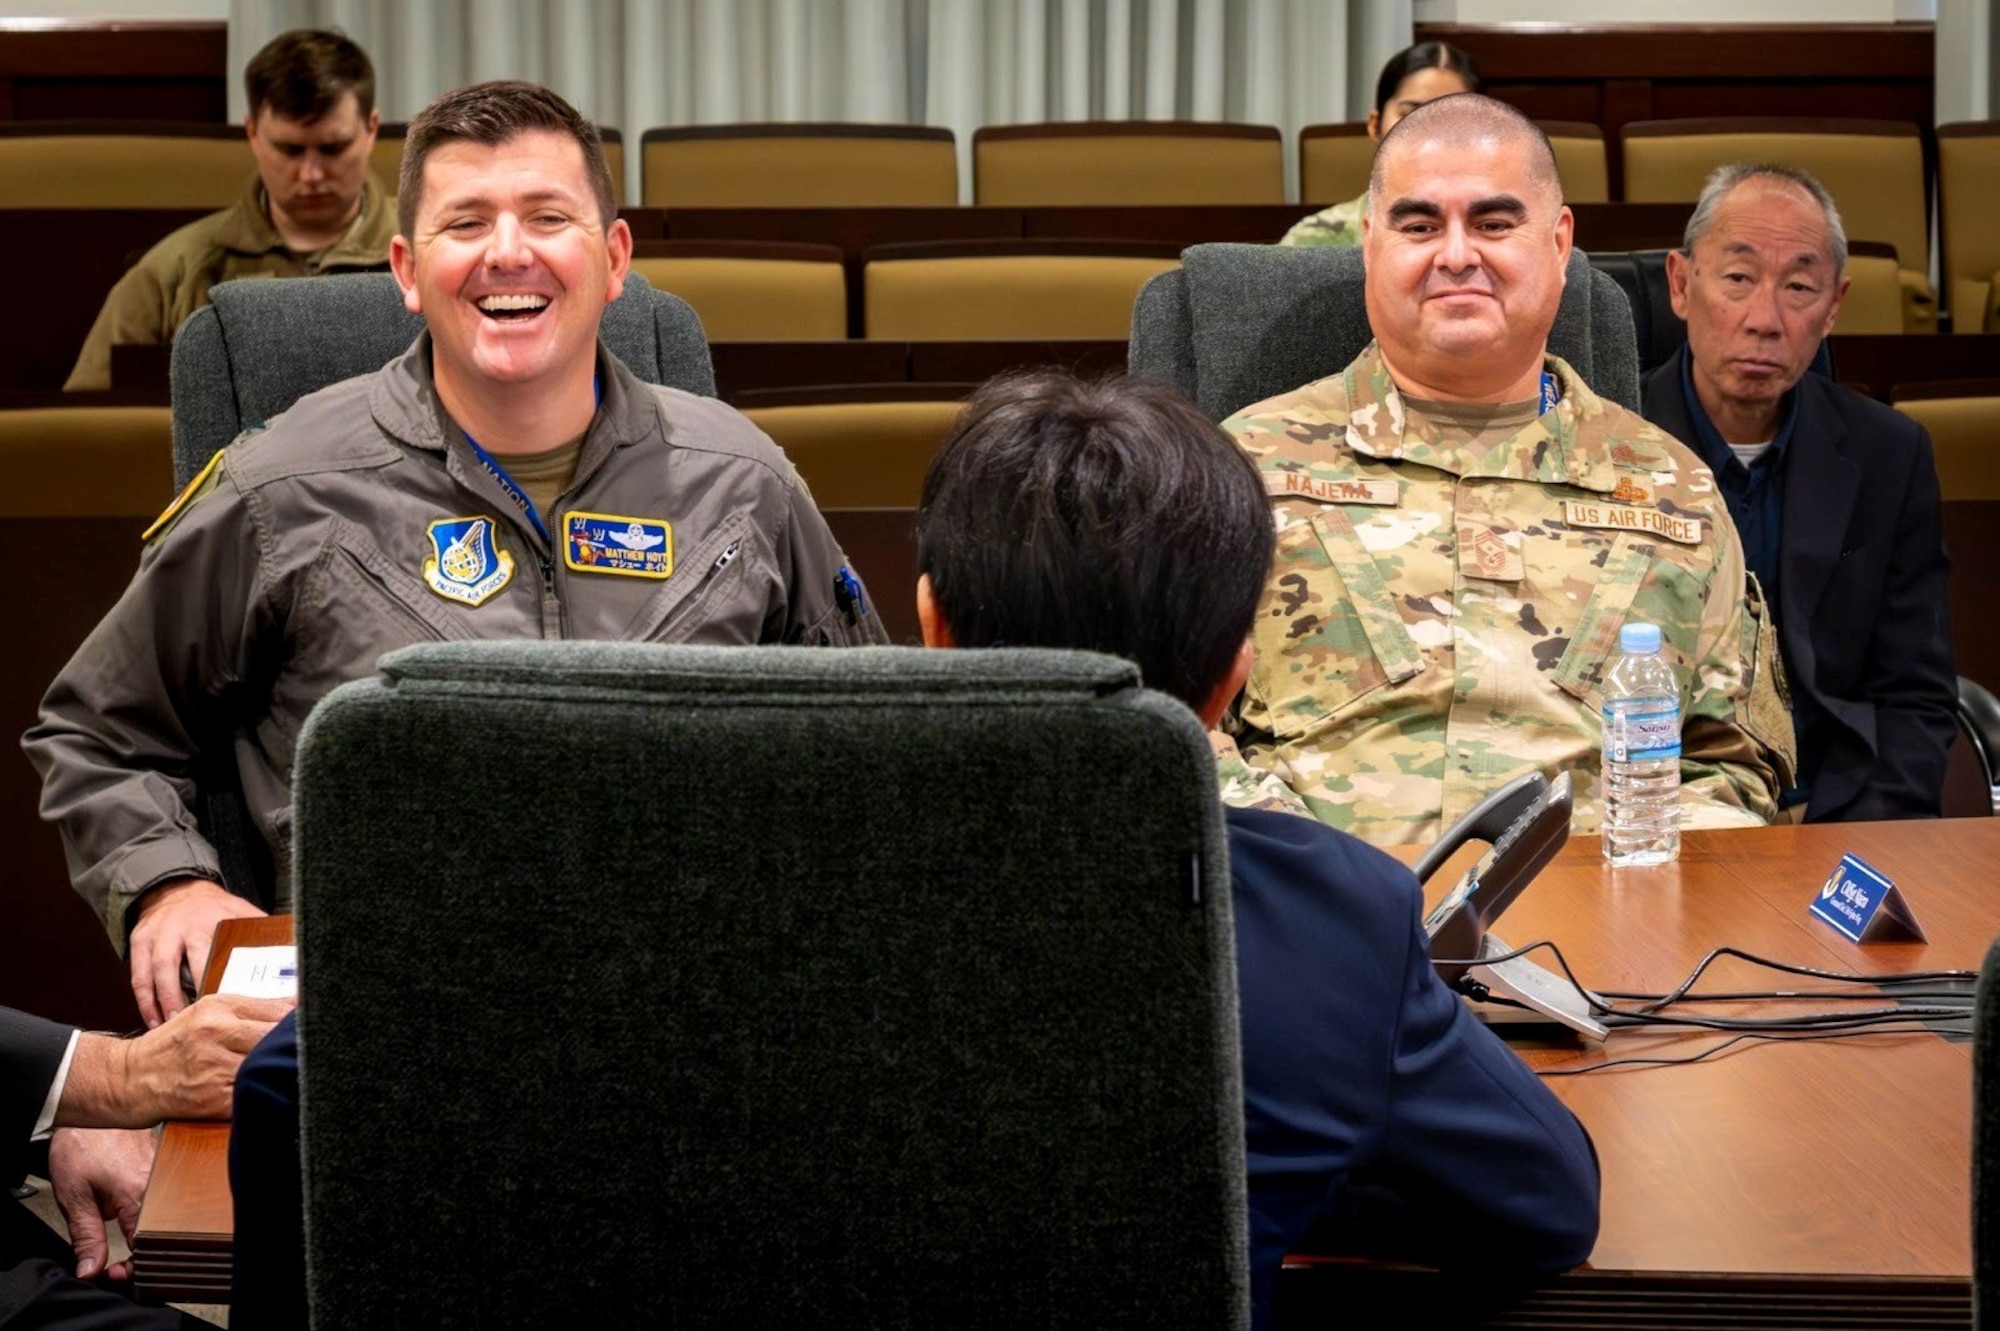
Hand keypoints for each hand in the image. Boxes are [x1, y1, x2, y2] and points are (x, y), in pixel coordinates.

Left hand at [49, 1127, 154, 1280]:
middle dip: (137, 1253)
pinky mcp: (167, 1164)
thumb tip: (92, 1270)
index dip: (130, 1269)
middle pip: (158, 1235)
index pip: (145, 1248)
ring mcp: (166, 1174)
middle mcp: (160, 1186)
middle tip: (112, 1259)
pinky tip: (133, 1207)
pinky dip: (149, 1210)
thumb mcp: (75, 1198)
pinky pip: (164, 1197)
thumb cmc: (81, 1146)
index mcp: (139, 1198)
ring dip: (143, 1232)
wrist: (91, 1109)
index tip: (111, 1273)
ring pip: (163, 1217)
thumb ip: (87, 1238)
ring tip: (120, 1230)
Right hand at [58, 993, 293, 1126]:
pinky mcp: (213, 1099)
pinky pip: (254, 1096)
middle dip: (298, 1046)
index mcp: (218, 1009)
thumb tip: (297, 1005)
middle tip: (315, 1052)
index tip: (319, 1028)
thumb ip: (251, 1009)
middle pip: (279, 1038)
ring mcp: (215, 1068)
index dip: (303, 1021)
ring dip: (286, 1072)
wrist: (128, 1079)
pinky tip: (275, 1092)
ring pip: (270, 1067)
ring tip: (297, 1073)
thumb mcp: (206, 1013)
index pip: (279, 1010)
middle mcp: (217, 1034)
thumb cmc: (171, 1046)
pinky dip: (267, 1095)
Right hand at [127, 878, 265, 1025]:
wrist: (175, 887)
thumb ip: (262, 933)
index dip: (225, 980)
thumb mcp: (241, 911)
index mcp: (215, 922)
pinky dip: (144, 1000)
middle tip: (202, 1024)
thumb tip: (295, 952)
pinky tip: (153, 1020)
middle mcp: (185, 927)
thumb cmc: (214, 907)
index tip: (233, 1006)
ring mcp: (160, 934)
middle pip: (188, 964)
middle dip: (193, 996)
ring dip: (164, 1002)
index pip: (221, 954)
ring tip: (173, 1026)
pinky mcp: (140, 941)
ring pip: (158, 972)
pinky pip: (138, 975)